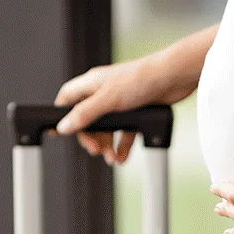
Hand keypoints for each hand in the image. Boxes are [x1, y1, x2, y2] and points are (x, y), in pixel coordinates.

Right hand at [53, 26, 215, 163]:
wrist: (175, 77)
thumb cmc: (141, 78)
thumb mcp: (107, 100)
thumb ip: (84, 114)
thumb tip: (63, 127)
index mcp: (92, 83)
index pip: (68, 99)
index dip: (62, 115)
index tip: (59, 132)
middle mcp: (104, 91)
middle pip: (88, 119)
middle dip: (91, 138)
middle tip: (96, 150)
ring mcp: (120, 102)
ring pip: (107, 128)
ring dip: (107, 145)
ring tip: (112, 157)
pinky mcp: (137, 110)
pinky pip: (124, 132)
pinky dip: (122, 145)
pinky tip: (123, 156)